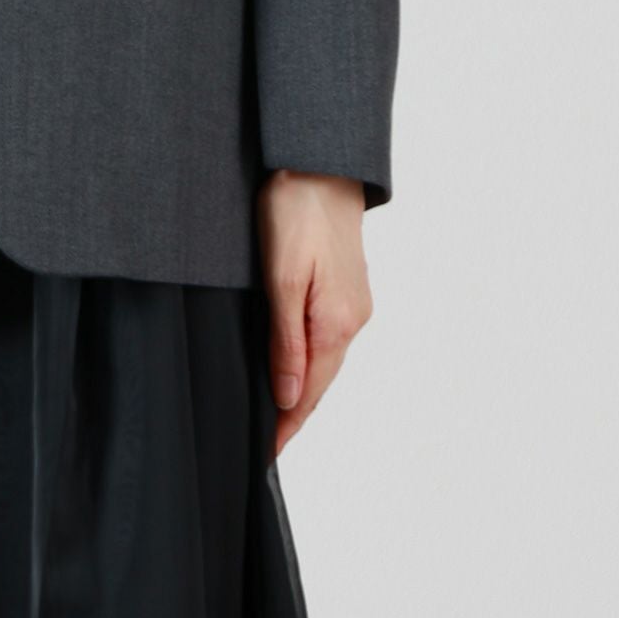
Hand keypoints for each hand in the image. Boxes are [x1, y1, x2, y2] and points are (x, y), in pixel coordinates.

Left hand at [256, 170, 372, 456]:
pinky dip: (308, 357)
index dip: (286, 427)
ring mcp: (354, 302)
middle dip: (293, 414)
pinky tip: (291, 361)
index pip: (310, 394)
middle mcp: (353, 319)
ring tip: (273, 413)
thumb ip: (286, 340)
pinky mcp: (348, 285)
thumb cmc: (294, 210)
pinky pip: (326, 335)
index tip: (264, 456)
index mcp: (337, 323)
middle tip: (263, 443)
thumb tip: (289, 399)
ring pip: (324, 359)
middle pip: (320, 381)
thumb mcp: (281, 277)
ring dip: (301, 386)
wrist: (319, 162)